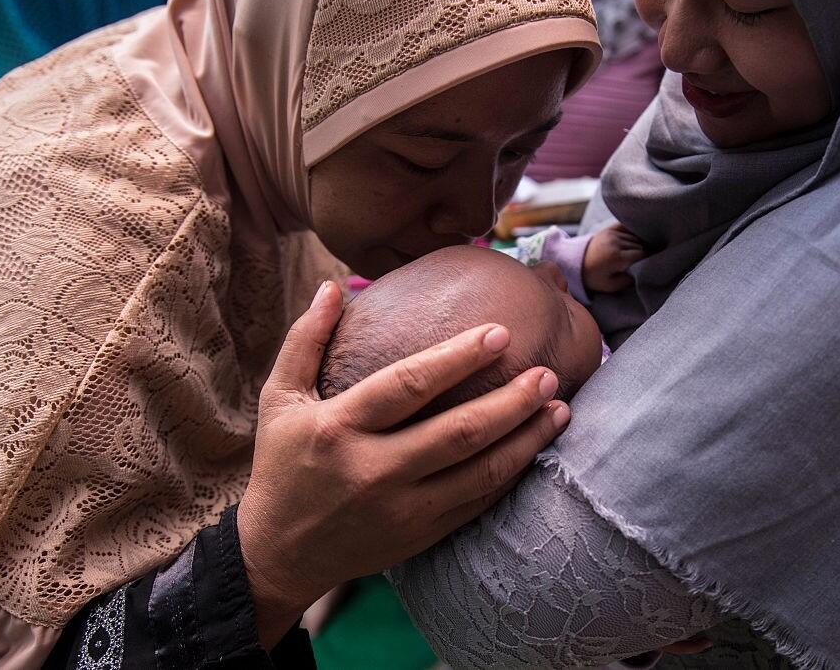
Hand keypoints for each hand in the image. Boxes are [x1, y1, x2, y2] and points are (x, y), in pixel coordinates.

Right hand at [239, 281, 570, 647]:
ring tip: (560, 408)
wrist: (280, 553)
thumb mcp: (279, 399)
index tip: (500, 333)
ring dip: (526, 439)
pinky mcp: (420, 534)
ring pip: (479, 472)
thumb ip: (306, 340)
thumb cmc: (283, 465)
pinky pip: (477, 503)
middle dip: (511, 401)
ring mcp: (401, 508)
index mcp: (339, 427)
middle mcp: (374, 470)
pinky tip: (534, 448)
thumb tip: (335, 286)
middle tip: (547, 373)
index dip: (459, 358)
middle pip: (458, 432)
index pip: (409, 385)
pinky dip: (510, 475)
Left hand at [582, 223, 645, 292]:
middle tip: (636, 262)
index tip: (643, 267)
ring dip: (637, 245)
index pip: (642, 255)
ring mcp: (612, 233)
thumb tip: (645, 272)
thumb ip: (630, 280)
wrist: (575, 263)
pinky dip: (632, 233)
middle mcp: (615, 242)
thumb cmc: (594, 277)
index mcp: (616, 257)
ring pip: (635, 237)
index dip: (645, 261)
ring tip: (630, 254)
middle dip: (641, 253)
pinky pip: (628, 228)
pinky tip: (631, 241)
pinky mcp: (610, 228)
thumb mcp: (611, 285)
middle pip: (640, 245)